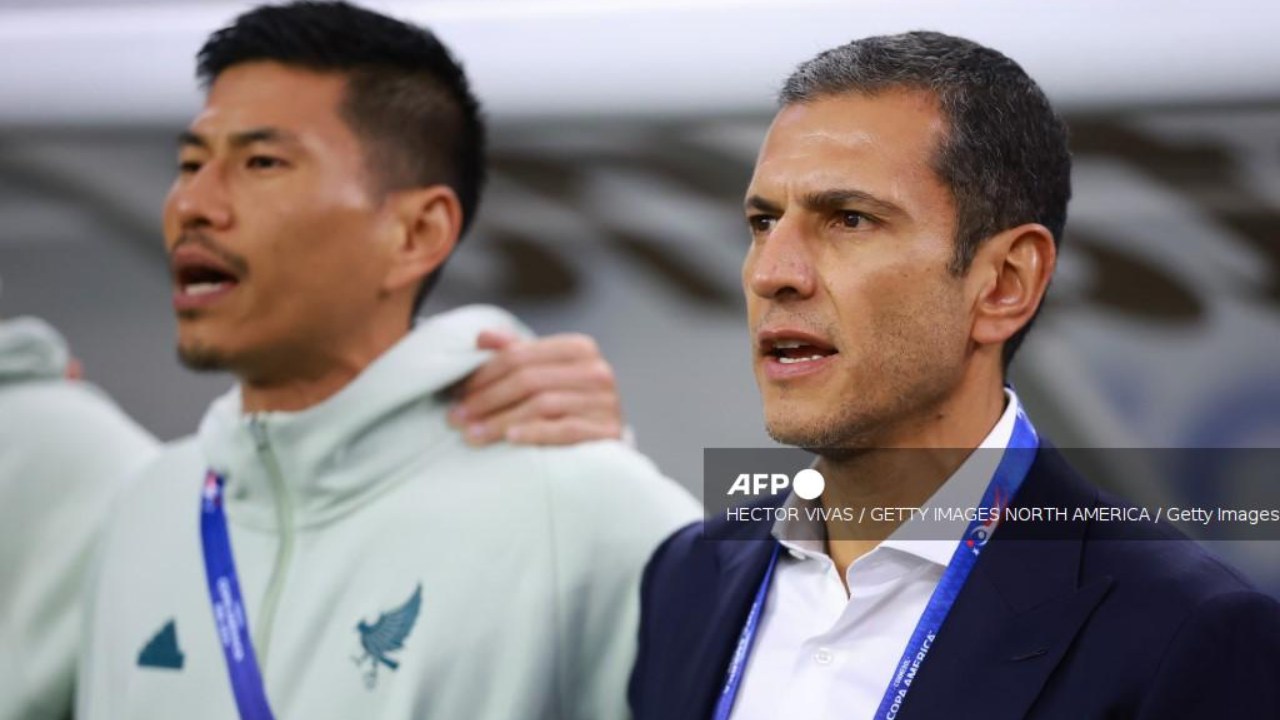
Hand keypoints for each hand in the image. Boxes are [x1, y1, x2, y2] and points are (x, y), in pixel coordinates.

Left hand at [449, 330, 623, 445]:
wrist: (604, 434)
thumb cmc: (567, 399)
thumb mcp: (543, 370)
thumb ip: (515, 351)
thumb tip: (482, 337)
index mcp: (578, 347)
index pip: (519, 355)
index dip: (483, 374)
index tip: (456, 393)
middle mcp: (597, 370)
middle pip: (528, 380)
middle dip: (486, 400)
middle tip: (457, 417)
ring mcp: (605, 401)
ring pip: (542, 405)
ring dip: (501, 421)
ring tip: (472, 434)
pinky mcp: (607, 431)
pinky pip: (566, 430)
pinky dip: (535, 433)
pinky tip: (510, 439)